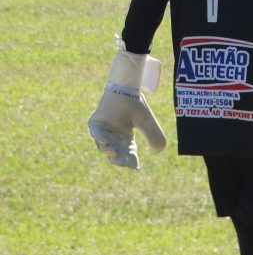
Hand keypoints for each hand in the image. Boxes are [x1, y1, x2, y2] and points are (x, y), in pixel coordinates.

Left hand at [88, 43, 165, 168]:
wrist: (126, 87)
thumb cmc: (136, 104)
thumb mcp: (147, 122)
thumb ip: (154, 136)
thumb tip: (155, 152)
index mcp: (126, 137)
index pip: (128, 154)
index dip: (131, 162)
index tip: (135, 166)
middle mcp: (114, 136)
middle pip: (116, 153)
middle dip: (118, 160)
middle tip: (120, 162)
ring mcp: (103, 130)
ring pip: (103, 146)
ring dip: (107, 151)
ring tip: (112, 152)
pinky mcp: (95, 123)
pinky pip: (95, 133)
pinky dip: (99, 138)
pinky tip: (106, 140)